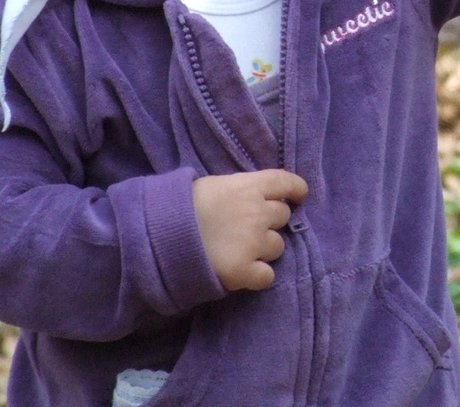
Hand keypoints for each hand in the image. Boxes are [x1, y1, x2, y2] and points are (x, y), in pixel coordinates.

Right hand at [191, 169, 308, 290]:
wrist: (160, 237)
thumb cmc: (181, 207)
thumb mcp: (213, 186)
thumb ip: (239, 189)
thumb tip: (253, 193)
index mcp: (248, 186)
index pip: (285, 182)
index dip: (296, 189)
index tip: (299, 196)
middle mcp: (257, 212)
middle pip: (283, 216)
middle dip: (270, 222)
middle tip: (249, 228)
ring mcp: (253, 242)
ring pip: (278, 246)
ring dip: (265, 249)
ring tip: (241, 250)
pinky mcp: (245, 270)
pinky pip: (268, 275)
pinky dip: (258, 275)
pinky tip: (243, 272)